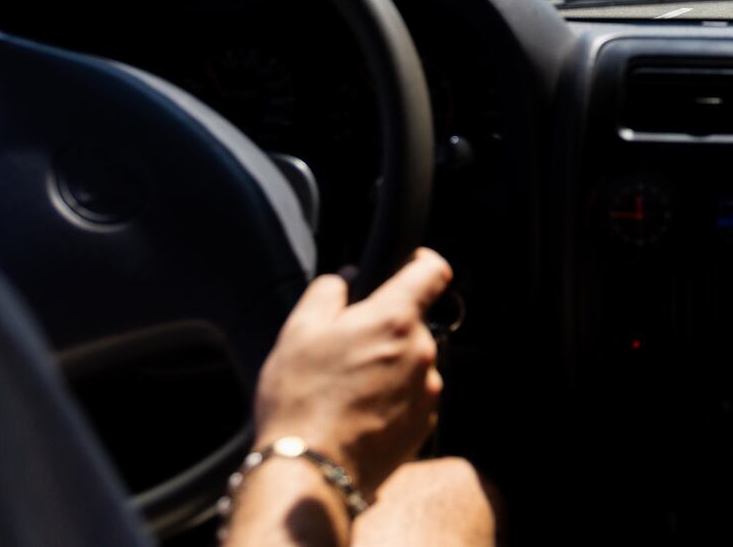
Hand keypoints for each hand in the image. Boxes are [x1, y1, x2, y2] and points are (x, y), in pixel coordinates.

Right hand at [253, 249, 451, 494]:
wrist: (310, 471)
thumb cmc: (300, 399)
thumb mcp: (299, 329)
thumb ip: (328, 290)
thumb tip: (347, 278)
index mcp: (395, 319)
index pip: (433, 270)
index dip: (421, 261)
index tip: (407, 265)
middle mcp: (421, 351)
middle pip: (413, 322)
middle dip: (385, 327)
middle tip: (346, 347)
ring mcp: (427, 390)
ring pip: (411, 361)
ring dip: (389, 365)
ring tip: (347, 388)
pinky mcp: (424, 424)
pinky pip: (411, 396)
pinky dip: (391, 397)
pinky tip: (358, 412)